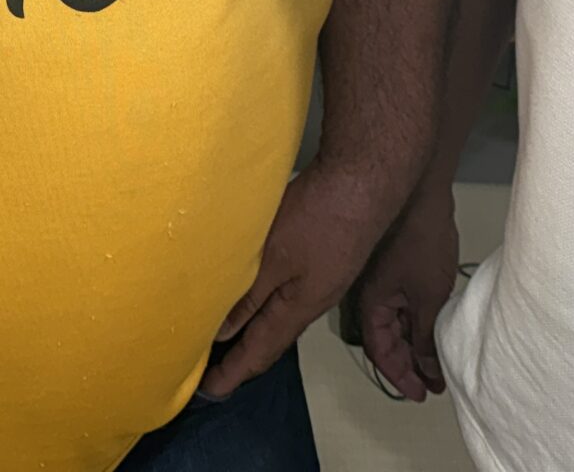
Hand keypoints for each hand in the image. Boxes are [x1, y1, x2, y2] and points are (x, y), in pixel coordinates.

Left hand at [202, 163, 398, 398]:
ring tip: (228, 338)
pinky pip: (287, 292)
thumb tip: (221, 333)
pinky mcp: (322, 255)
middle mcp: (312, 299)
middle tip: (215, 372)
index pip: (261, 350)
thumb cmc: (318, 219)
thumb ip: (247, 296)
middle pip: (273, 338)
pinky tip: (254, 293)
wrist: (364, 182)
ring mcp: (320, 277)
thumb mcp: (273, 259)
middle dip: (244, 357)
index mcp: (300, 308)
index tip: (209, 390)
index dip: (234, 372)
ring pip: (280, 314)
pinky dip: (264, 303)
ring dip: (254, 329)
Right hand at [354, 183, 459, 400]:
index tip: (421, 394)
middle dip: (409, 365)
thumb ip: (425, 336)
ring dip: (413, 346)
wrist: (423, 193)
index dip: (400, 376)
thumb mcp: (429, 298)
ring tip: (437, 363)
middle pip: (385, 340)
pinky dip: (415, 324)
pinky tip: (432, 331)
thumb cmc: (422, 242)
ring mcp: (382, 282)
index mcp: (371, 304)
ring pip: (394, 324)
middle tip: (434, 384)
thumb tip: (427, 368)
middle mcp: (370, 295)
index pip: (380, 352)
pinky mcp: (394, 270)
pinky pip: (400, 307)